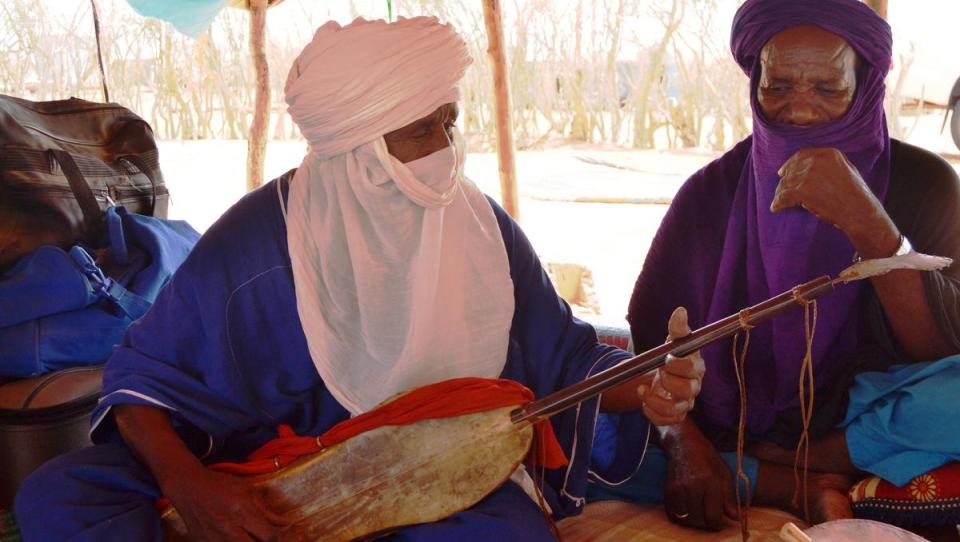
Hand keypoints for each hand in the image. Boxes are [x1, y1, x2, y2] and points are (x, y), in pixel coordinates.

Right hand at [162, 466, 286, 541]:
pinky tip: (234, 537)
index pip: (269, 536)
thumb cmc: (220, 485)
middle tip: (262, 538)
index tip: (276, 535)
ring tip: (247, 535)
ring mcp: (215, 539)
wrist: (188, 488)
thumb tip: (285, 523)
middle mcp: (229, 527)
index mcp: (243, 511)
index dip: (277, 538)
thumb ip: (265, 510)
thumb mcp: (247, 490)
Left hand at [639, 307, 704, 425]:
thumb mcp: (673, 340)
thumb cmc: (672, 355)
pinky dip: (653, 414)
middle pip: (688, 391)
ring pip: (676, 409)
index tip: (666, 358)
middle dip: (669, 382)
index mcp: (696, 368)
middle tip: (658, 373)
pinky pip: (667, 421)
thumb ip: (678, 328)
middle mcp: (693, 387)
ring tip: (642, 390)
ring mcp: (685, 403)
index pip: (693, 369)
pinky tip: (644, 402)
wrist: (661, 374)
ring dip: (655, 401)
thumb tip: (680, 311)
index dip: (678, 365)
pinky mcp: (675, 415)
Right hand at [661, 420, 737, 530]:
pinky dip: (679, 516)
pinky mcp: (668, 489)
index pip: (713, 516)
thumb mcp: (724, 473)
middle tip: (708, 517)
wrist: (682, 442)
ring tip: (698, 514)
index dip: (716, 524)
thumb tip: (737, 517)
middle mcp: (694, 486)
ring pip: (685, 519)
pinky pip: (672, 513)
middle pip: (699, 520)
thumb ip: (729, 497)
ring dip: (692, 521)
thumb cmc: (707, 457)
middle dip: (705, 523)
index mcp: (711, 482)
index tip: (718, 522)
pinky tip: (686, 510)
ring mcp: (679, 488)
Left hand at [771, 147, 898, 253]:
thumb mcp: (847, 170)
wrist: (859, 212)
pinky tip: (776, 208)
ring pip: (786, 183)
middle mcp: (817, 161)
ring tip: (778, 202)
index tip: (781, 172)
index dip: (789, 164)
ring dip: (781, 194)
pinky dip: (778, 203)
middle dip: (785, 182)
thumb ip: (828, 165)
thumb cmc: (856, 196)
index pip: (801, 155)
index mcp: (829, 153)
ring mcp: (809, 174)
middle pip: (792, 170)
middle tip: (780, 192)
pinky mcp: (802, 190)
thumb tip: (807, 168)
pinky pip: (784, 196)